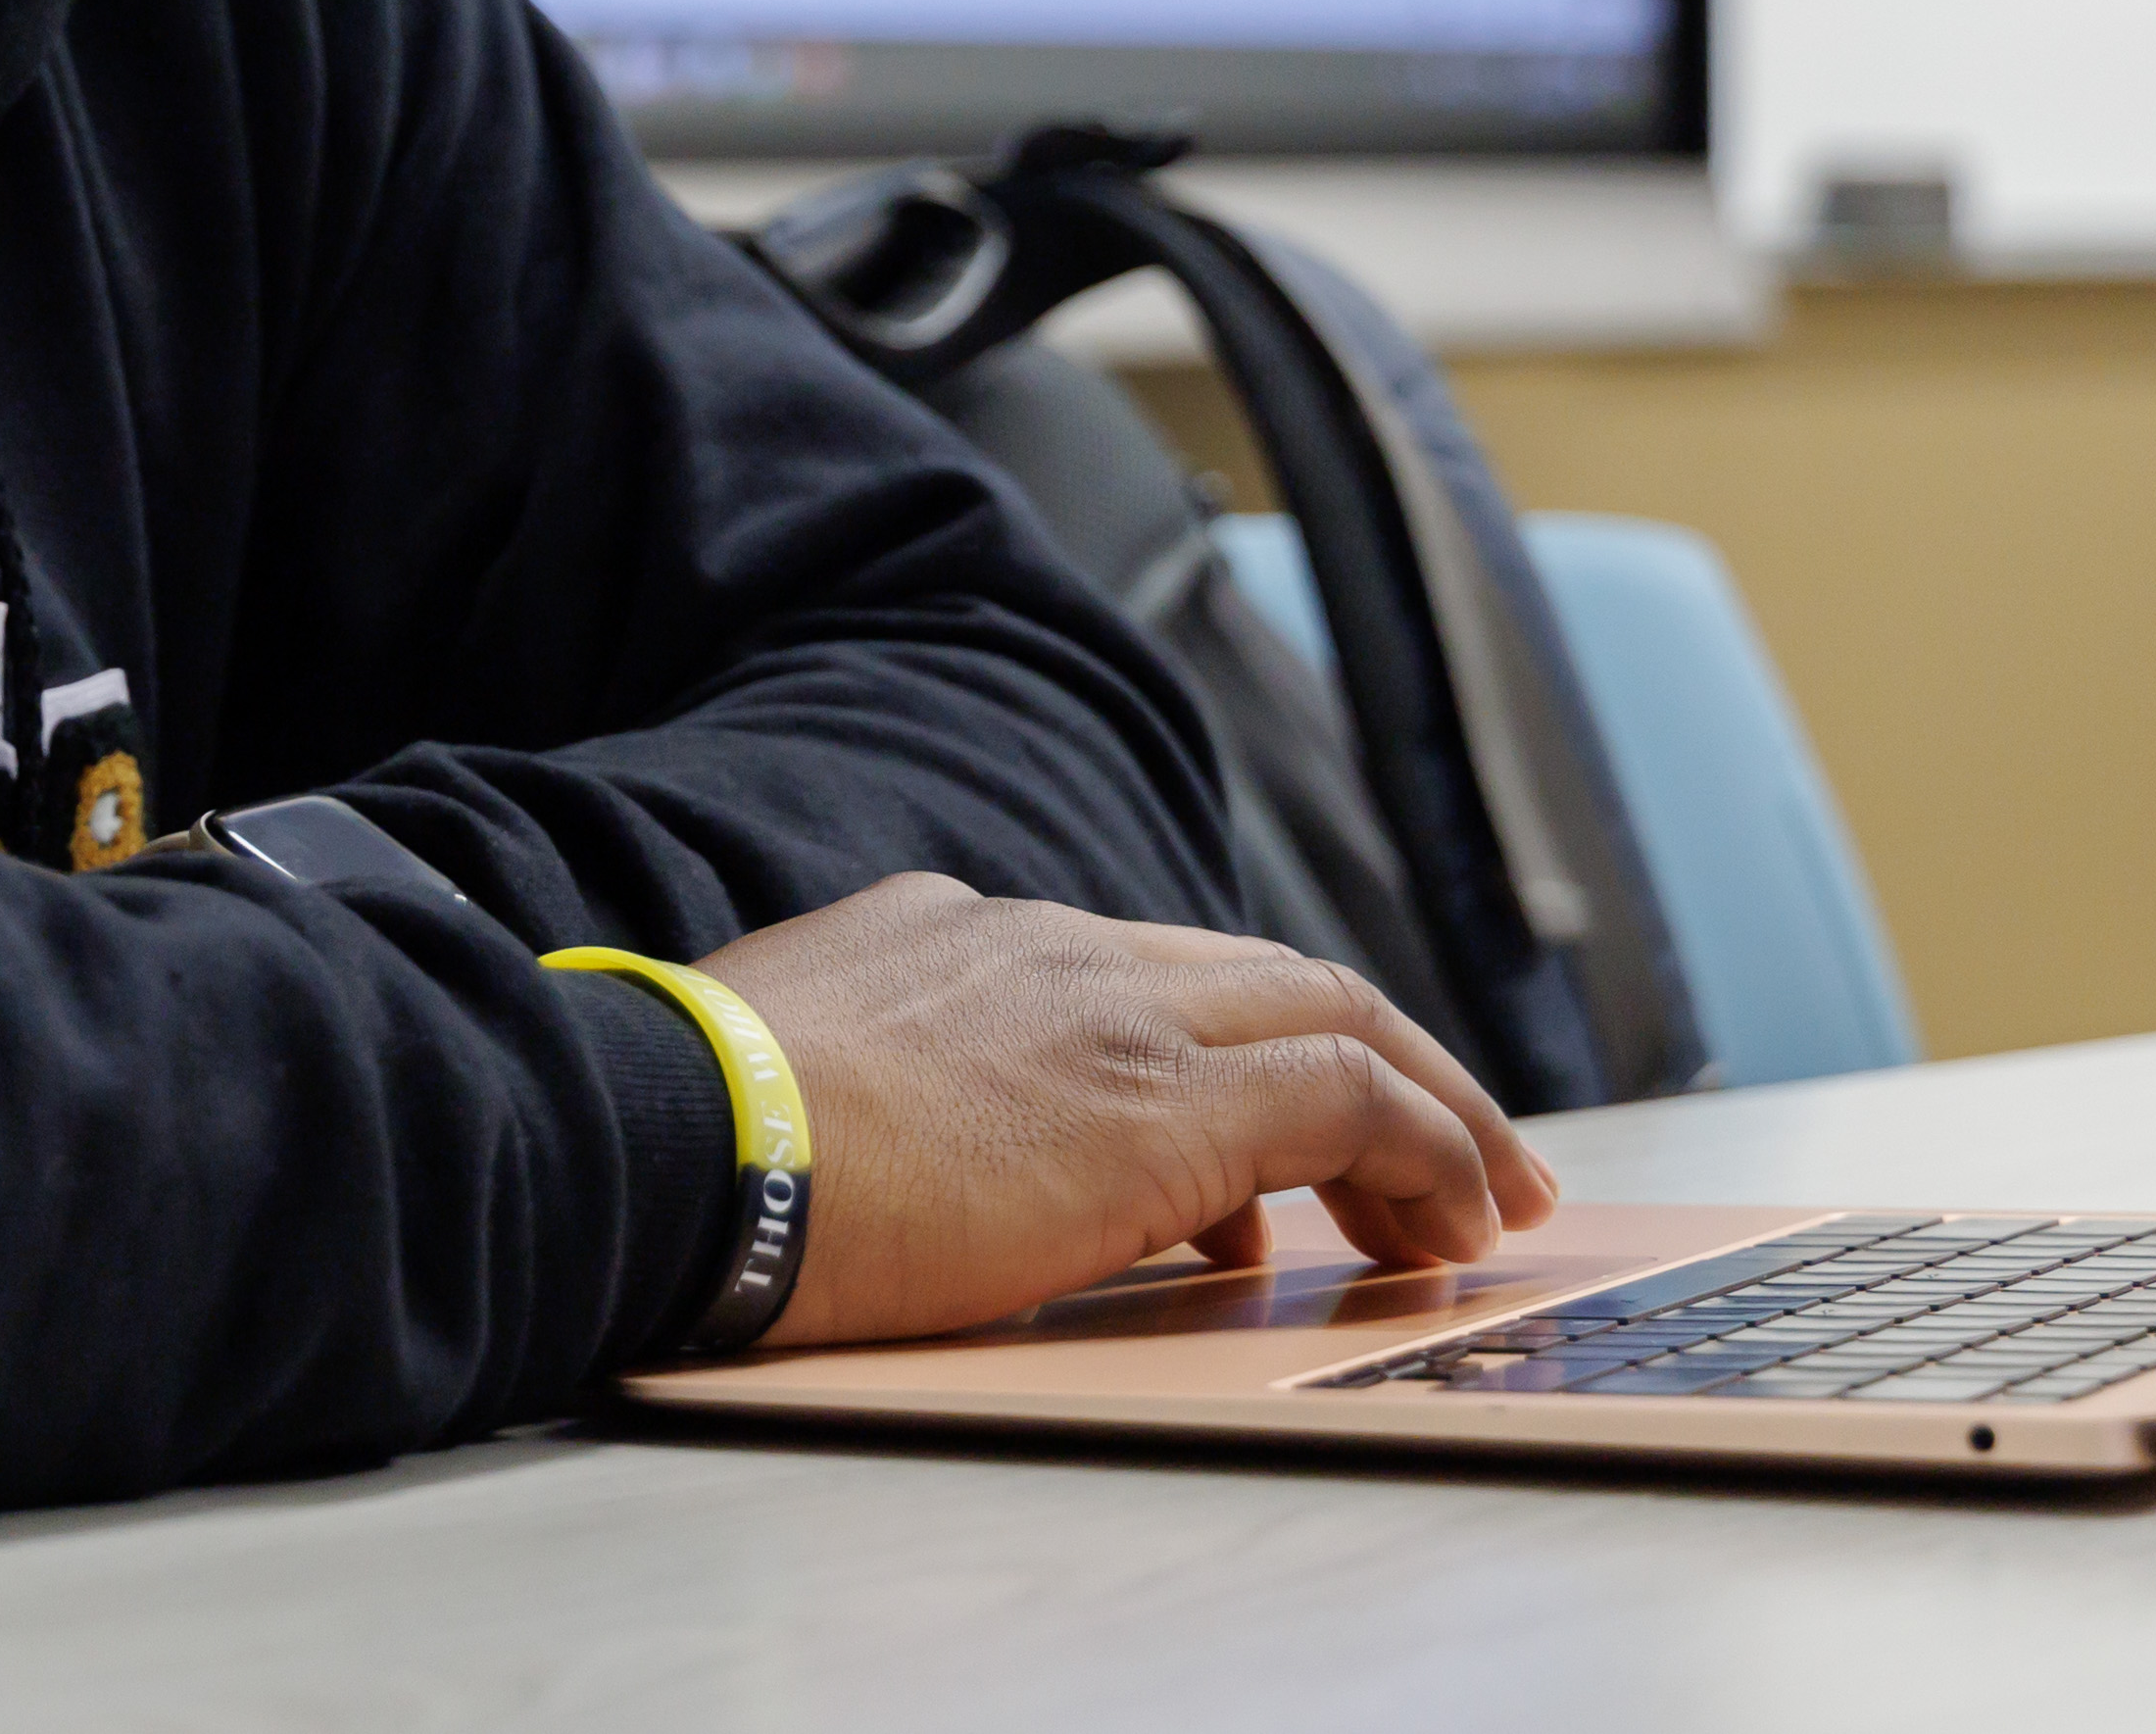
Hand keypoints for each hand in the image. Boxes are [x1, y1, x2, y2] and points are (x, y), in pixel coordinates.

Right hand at [692, 873, 1560, 1348]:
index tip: (1280, 1148)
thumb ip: (885, 1072)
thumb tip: (919, 1145)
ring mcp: (1111, 1014)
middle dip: (1384, 1059)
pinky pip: (1350, 1104)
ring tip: (1484, 1204)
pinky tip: (1449, 1224)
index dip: (1238, 1047)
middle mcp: (1054, 948)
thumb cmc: (689, 1136)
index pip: (1147, 974)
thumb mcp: (795, 1066)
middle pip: (1273, 975)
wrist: (671, 1136)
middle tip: (1456, 1154)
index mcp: (960, 933)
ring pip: (1336, 1016)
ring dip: (1433, 1110)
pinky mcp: (1160, 1109)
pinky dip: (1425, 1152)